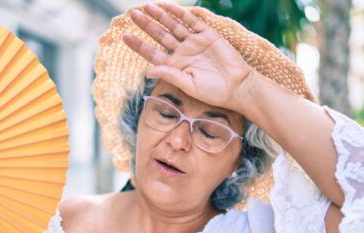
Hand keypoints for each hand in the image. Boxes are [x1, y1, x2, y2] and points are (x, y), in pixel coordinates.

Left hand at [123, 3, 253, 110]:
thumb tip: (148, 71)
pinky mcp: (208, 36)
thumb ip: (170, 75)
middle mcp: (183, 53)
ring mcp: (195, 43)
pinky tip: (170, 7)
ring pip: (174, 26)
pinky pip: (192, 22)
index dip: (139, 44)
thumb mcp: (188, 85)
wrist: (238, 86)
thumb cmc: (214, 92)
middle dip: (146, 25)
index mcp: (175, 66)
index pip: (152, 53)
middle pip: (160, 36)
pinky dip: (181, 14)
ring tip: (147, 7)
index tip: (125, 36)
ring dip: (160, 16)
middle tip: (132, 14)